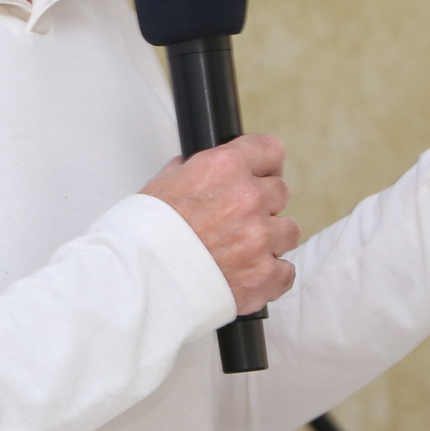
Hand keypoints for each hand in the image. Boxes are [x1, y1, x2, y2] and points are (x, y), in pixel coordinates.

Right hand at [143, 133, 297, 314]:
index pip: (270, 150)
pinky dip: (270, 275)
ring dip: (270, 239)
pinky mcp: (264, 275)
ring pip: (289, 230)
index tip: (261, 173)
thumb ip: (195, 172)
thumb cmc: (145, 235)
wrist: (140, 281)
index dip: (264, 163)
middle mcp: (247, 199)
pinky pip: (286, 271)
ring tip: (241, 249)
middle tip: (237, 219)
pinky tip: (247, 273)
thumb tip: (207, 169)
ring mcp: (259, 239)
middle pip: (280, 192)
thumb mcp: (163, 183)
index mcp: (223, 168)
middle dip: (263, 204)